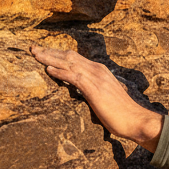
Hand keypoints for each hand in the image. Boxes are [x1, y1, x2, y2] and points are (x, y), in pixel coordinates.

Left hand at [30, 45, 163, 151]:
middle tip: (33, 48)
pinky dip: (59, 71)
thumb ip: (94, 90)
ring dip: (50, 58)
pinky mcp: (93, 89)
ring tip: (35, 54)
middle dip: (50, 51)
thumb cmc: (121, 113)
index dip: (59, 54)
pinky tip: (48, 69)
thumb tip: (83, 91)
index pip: (76, 58)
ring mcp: (96, 78)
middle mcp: (98, 70)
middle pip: (69, 56)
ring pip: (69, 63)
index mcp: (100, 71)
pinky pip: (73, 76)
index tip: (44, 52)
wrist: (135, 119)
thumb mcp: (105, 97)